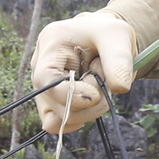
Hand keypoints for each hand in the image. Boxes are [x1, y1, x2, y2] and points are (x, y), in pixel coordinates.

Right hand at [30, 12, 137, 134]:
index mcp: (50, 45)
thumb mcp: (117, 38)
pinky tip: (92, 104)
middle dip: (89, 102)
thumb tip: (120, 89)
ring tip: (97, 86)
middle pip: (56, 104)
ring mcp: (42, 87)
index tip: (96, 95)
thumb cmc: (108, 34)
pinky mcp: (50, 101)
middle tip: (105, 80)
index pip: (46, 80)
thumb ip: (119, 62)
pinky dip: (80, 119)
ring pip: (58, 119)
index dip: (70, 94)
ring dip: (88, 110)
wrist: (105, 39)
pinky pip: (56, 124)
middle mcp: (39, 67)